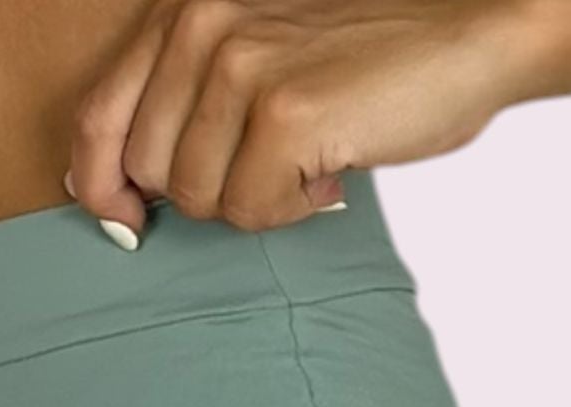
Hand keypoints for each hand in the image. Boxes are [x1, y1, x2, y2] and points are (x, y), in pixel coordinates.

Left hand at [65, 0, 548, 241]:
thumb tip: (114, 195)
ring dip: (255, 200)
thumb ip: (182, 104)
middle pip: (149, 174)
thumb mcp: (256, 55)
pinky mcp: (283, 114)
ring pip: (198, 200)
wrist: (473, 29)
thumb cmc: (368, 56)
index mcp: (187, 10)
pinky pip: (249, 212)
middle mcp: (201, 27)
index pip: (97, 119)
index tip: (125, 221)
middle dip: (204, 192)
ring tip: (307, 159)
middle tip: (268, 164)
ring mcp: (240, 68)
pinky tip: (332, 169)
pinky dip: (293, 209)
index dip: (99, 186)